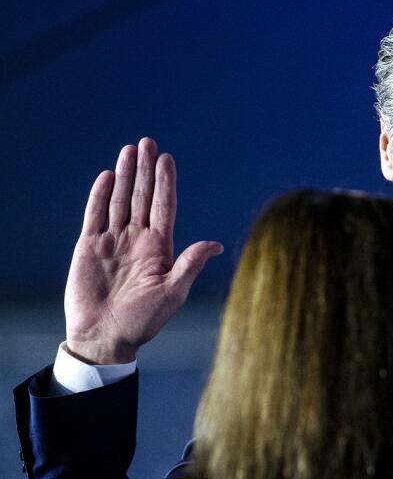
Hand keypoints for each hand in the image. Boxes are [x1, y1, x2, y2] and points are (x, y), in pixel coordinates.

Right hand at [63, 138, 222, 362]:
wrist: (106, 336)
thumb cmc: (144, 321)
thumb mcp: (173, 292)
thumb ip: (190, 264)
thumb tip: (217, 244)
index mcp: (160, 249)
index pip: (165, 207)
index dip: (166, 183)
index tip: (168, 159)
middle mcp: (138, 240)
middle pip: (143, 197)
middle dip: (146, 170)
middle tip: (148, 142)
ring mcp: (113, 241)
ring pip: (120, 201)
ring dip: (125, 176)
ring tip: (130, 150)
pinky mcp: (90, 247)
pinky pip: (95, 215)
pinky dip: (100, 195)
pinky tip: (107, 176)